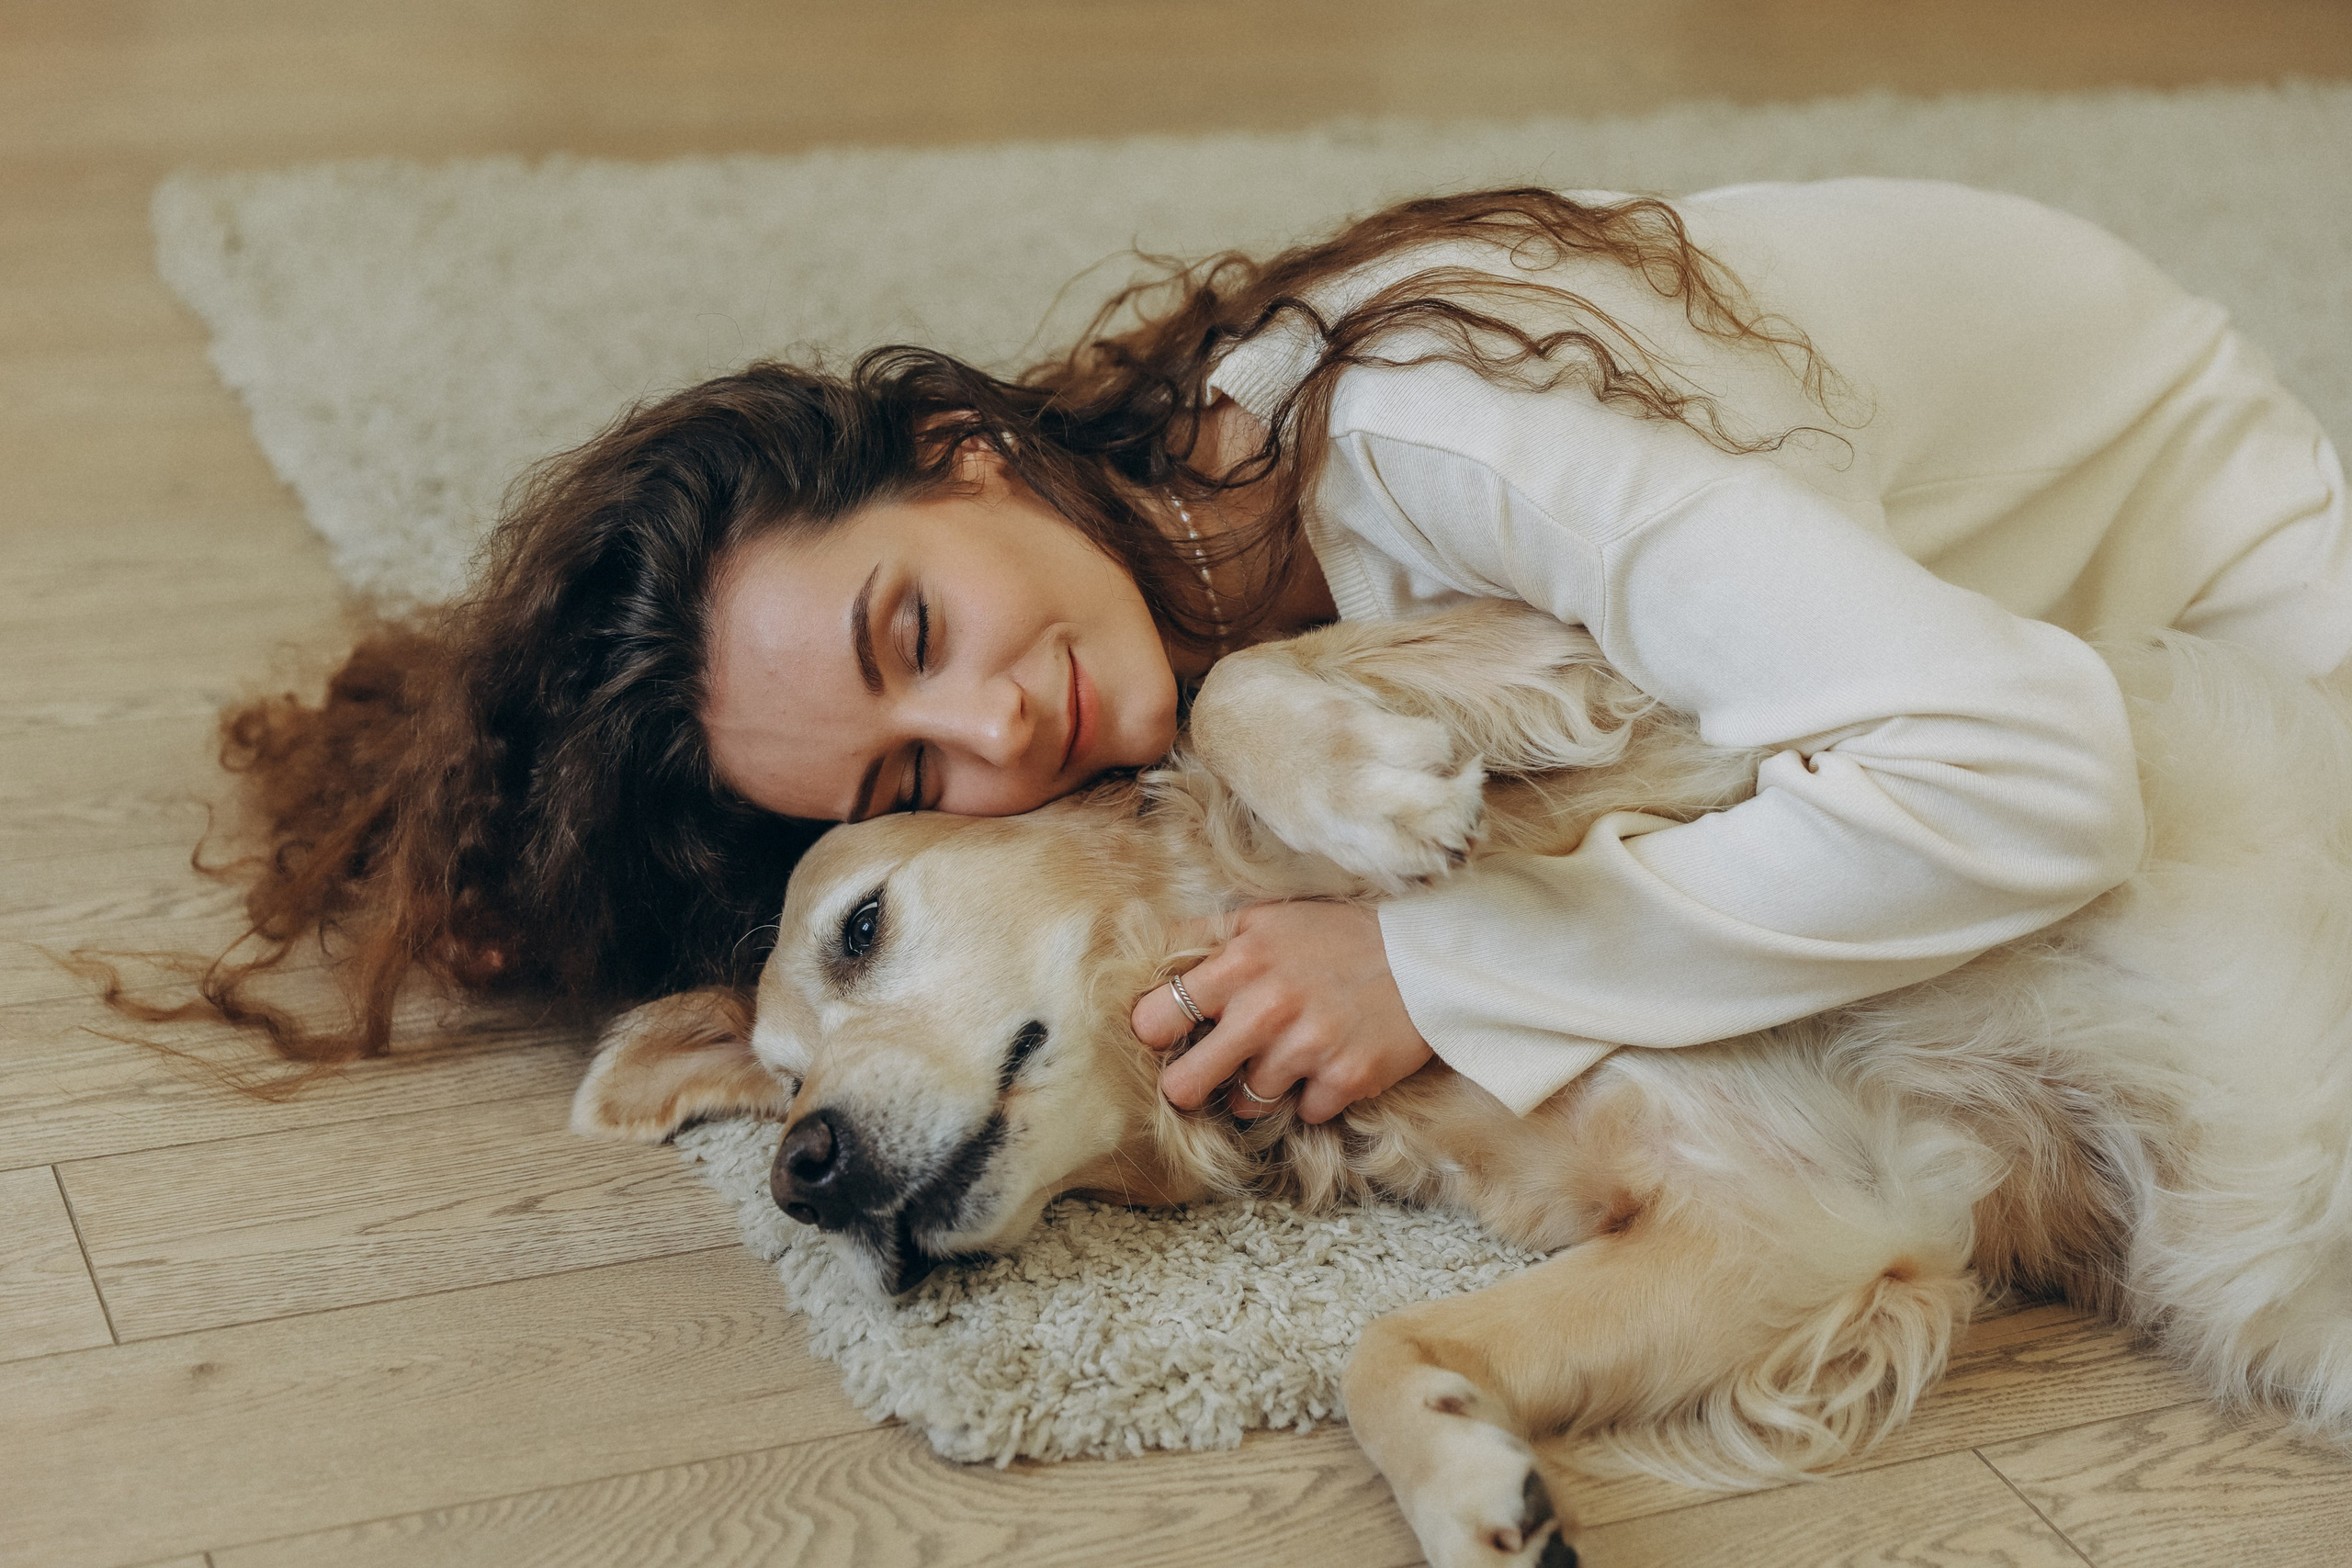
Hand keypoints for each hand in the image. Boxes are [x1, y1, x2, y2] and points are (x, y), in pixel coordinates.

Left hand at [1130, 901, 1433, 1123]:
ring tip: (1288, 1053)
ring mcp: (1307, 1049)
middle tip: (1203, 1075)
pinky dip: (1312, 1096)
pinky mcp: (1346, 1079)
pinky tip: (1329, 1063)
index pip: (1155, 1017)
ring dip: (1261, 1085)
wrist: (1428, 956)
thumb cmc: (1338, 935)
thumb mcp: (1266, 919)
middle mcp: (1266, 1008)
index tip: (1168, 1034)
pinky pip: (1303, 1113)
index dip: (1155, 1030)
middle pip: (1185, 1084)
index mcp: (1239, 962)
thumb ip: (1206, 938)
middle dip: (1189, 1084)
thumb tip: (1147, 952)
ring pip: (1246, 1102)